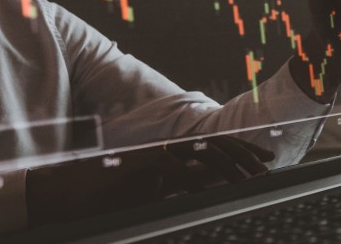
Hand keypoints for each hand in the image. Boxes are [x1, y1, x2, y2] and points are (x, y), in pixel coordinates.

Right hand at [26, 136, 273, 223]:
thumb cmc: (112, 196)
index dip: (244, 151)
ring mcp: (157, 153)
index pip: (217, 146)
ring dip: (227, 166)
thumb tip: (210, 193)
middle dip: (245, 155)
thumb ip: (181, 188)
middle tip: (267, 168)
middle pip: (216, 145)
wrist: (73, 193)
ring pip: (201, 153)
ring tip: (247, 180)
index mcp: (175, 154)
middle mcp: (170, 148)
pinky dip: (193, 178)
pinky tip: (209, 189)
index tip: (267, 160)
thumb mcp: (155, 194)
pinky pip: (174, 168)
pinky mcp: (141, 163)